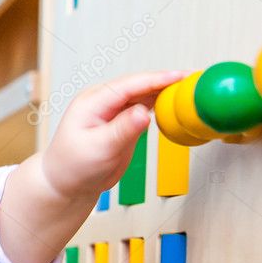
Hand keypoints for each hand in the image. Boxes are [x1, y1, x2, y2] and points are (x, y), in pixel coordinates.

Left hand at [41, 70, 185, 200]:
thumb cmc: (73, 167)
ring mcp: (114, 111)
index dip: (156, 79)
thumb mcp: (98, 149)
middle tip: (194, 81)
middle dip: (166, 82)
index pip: (129, 85)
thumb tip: (144, 113)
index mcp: (92, 102)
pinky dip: (162, 105)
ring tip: (192, 90)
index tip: (180, 77)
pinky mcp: (123, 122)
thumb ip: (122, 130)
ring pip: (145, 95)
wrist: (67, 185)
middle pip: (140, 85)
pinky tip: (178, 104)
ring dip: (167, 92)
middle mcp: (103, 102)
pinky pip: (145, 107)